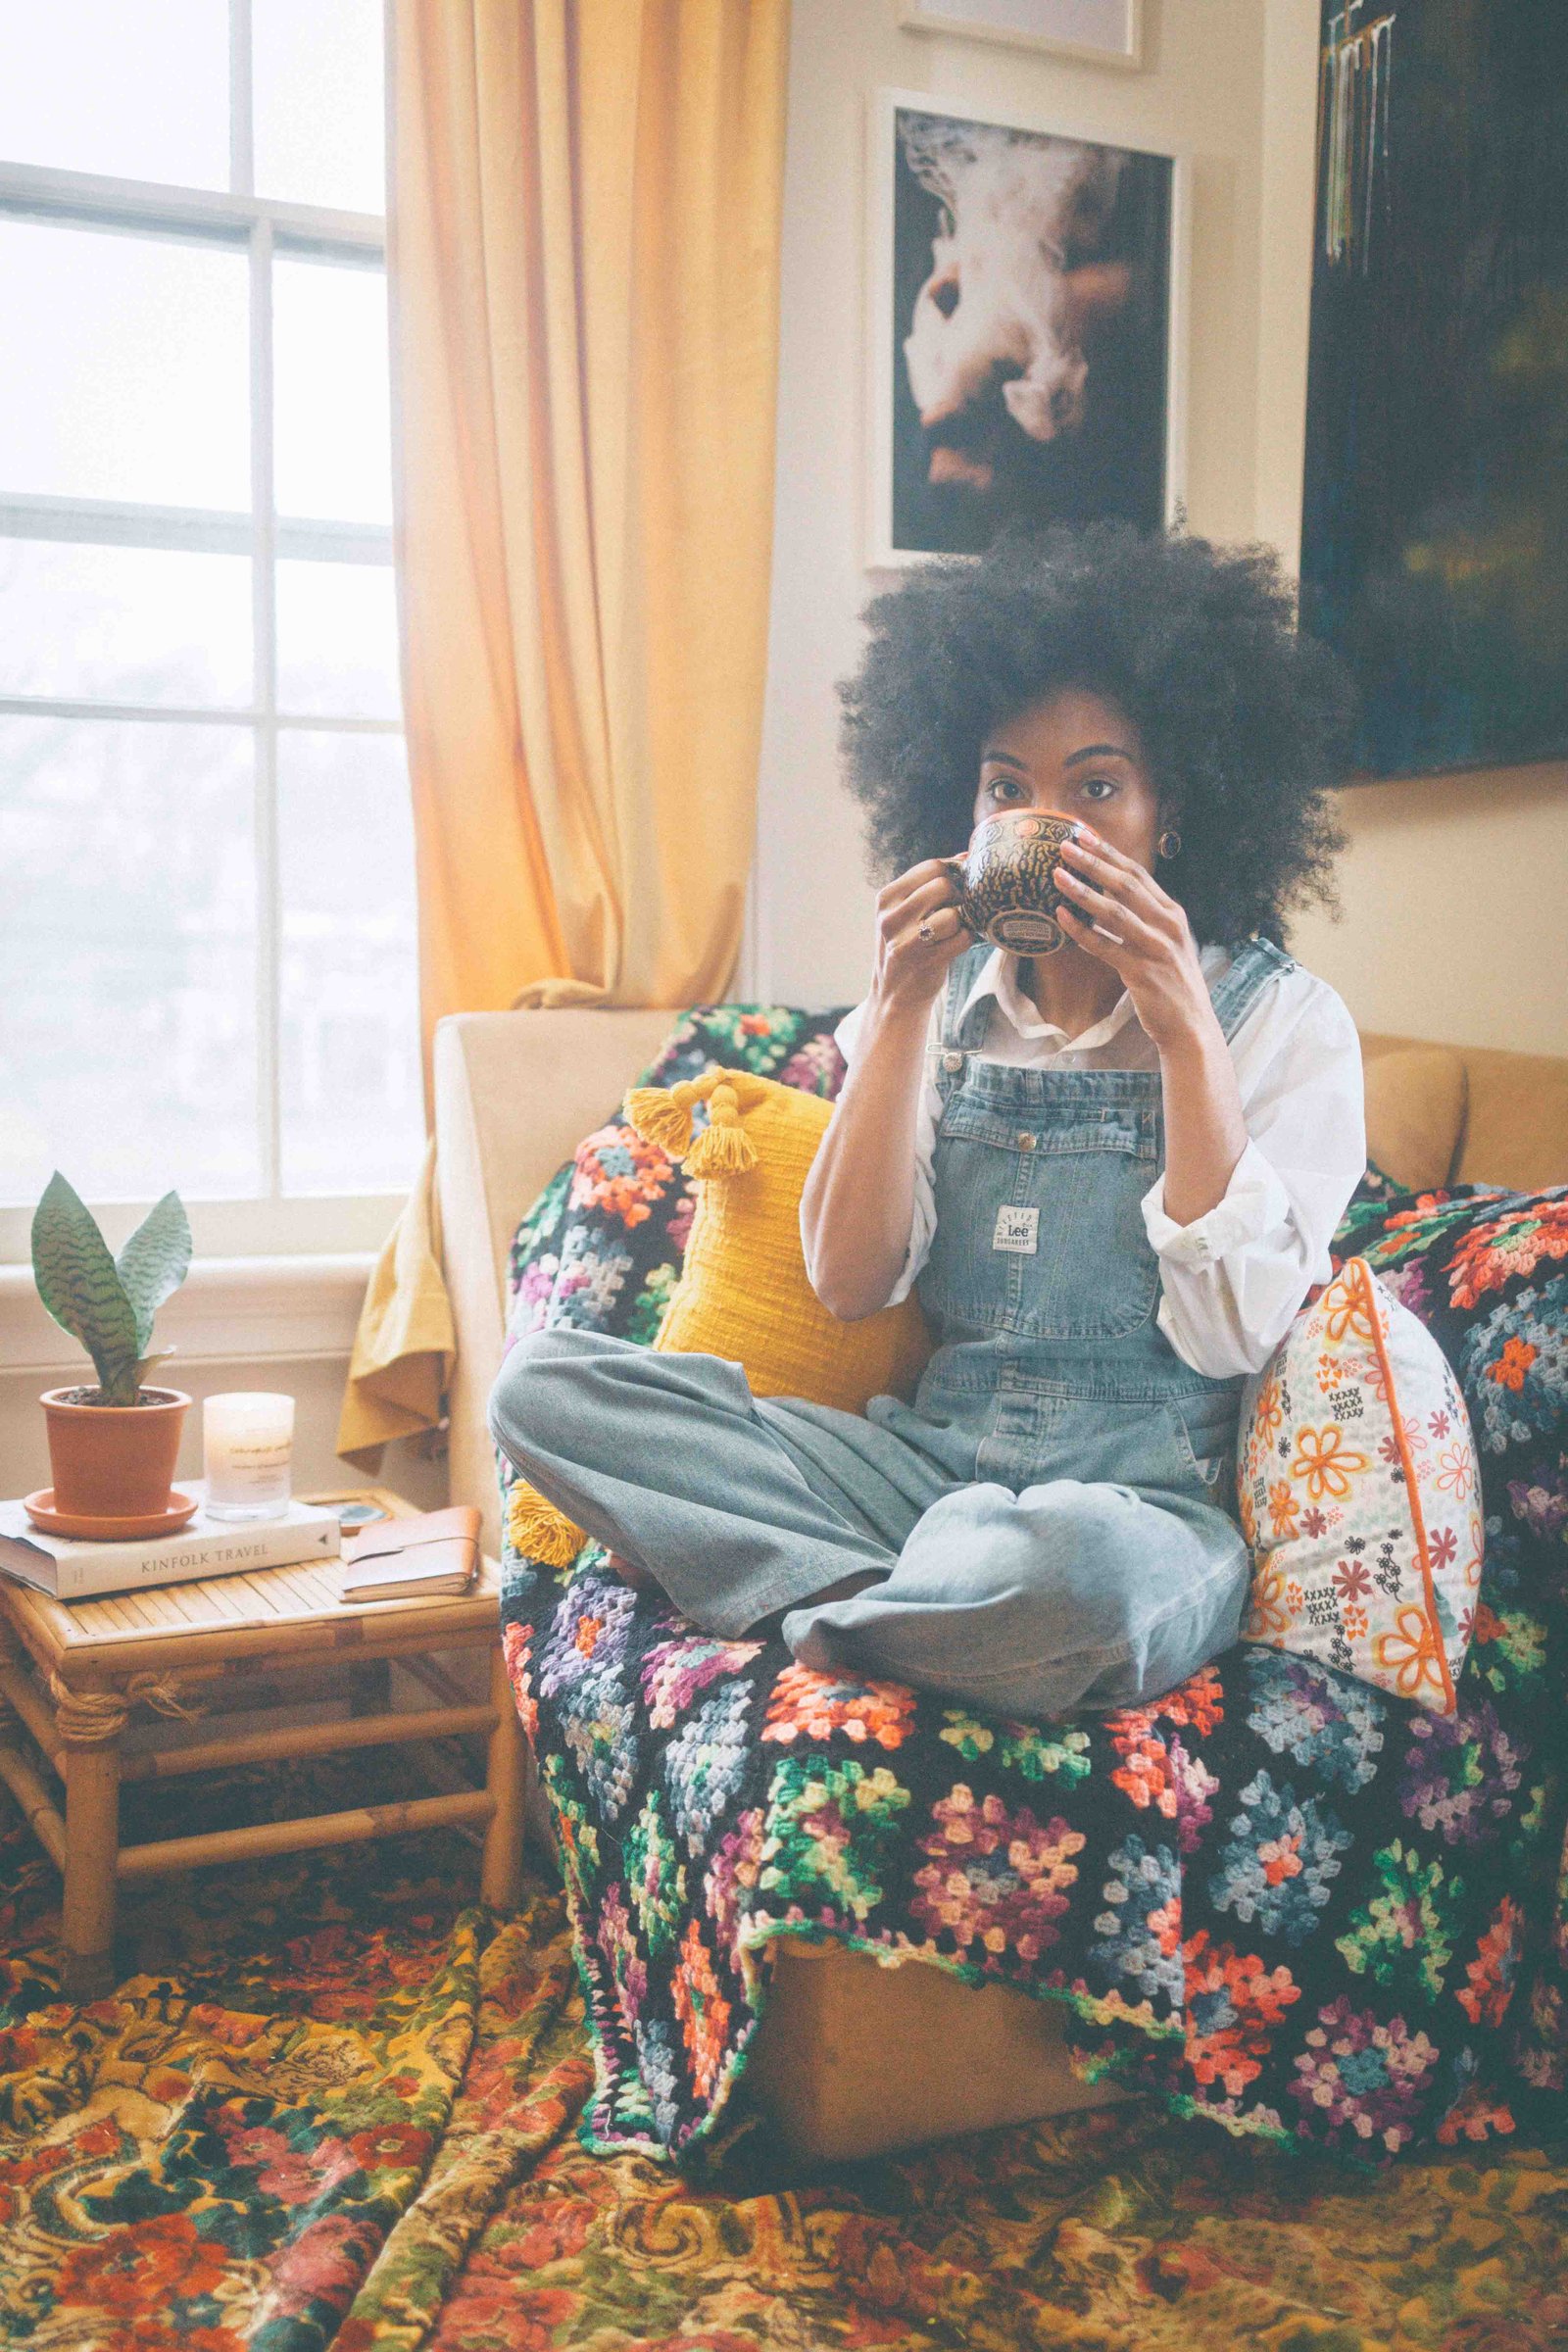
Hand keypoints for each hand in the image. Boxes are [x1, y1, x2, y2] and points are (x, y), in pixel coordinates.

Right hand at [869, 857, 972, 1013]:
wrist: (894, 995)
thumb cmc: (906, 946)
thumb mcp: (903, 912)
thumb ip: (928, 885)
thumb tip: (965, 856)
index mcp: (886, 898)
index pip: (931, 867)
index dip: (952, 874)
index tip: (955, 889)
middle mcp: (891, 918)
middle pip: (943, 886)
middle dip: (958, 896)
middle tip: (956, 910)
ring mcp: (906, 941)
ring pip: (952, 914)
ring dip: (962, 921)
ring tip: (953, 930)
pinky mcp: (925, 962)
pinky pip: (962, 938)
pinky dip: (966, 940)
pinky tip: (955, 945)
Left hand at [1053, 830, 1218, 1052]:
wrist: (1191, 1027)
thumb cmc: (1173, 984)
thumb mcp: (1168, 943)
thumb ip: (1147, 919)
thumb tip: (1112, 897)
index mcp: (1173, 914)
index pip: (1138, 874)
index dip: (1110, 853)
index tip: (1084, 836)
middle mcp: (1168, 926)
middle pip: (1125, 885)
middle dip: (1093, 862)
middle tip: (1064, 846)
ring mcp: (1156, 948)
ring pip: (1114, 912)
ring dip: (1082, 891)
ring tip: (1056, 875)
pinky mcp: (1142, 972)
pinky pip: (1105, 946)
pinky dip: (1081, 930)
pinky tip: (1061, 917)